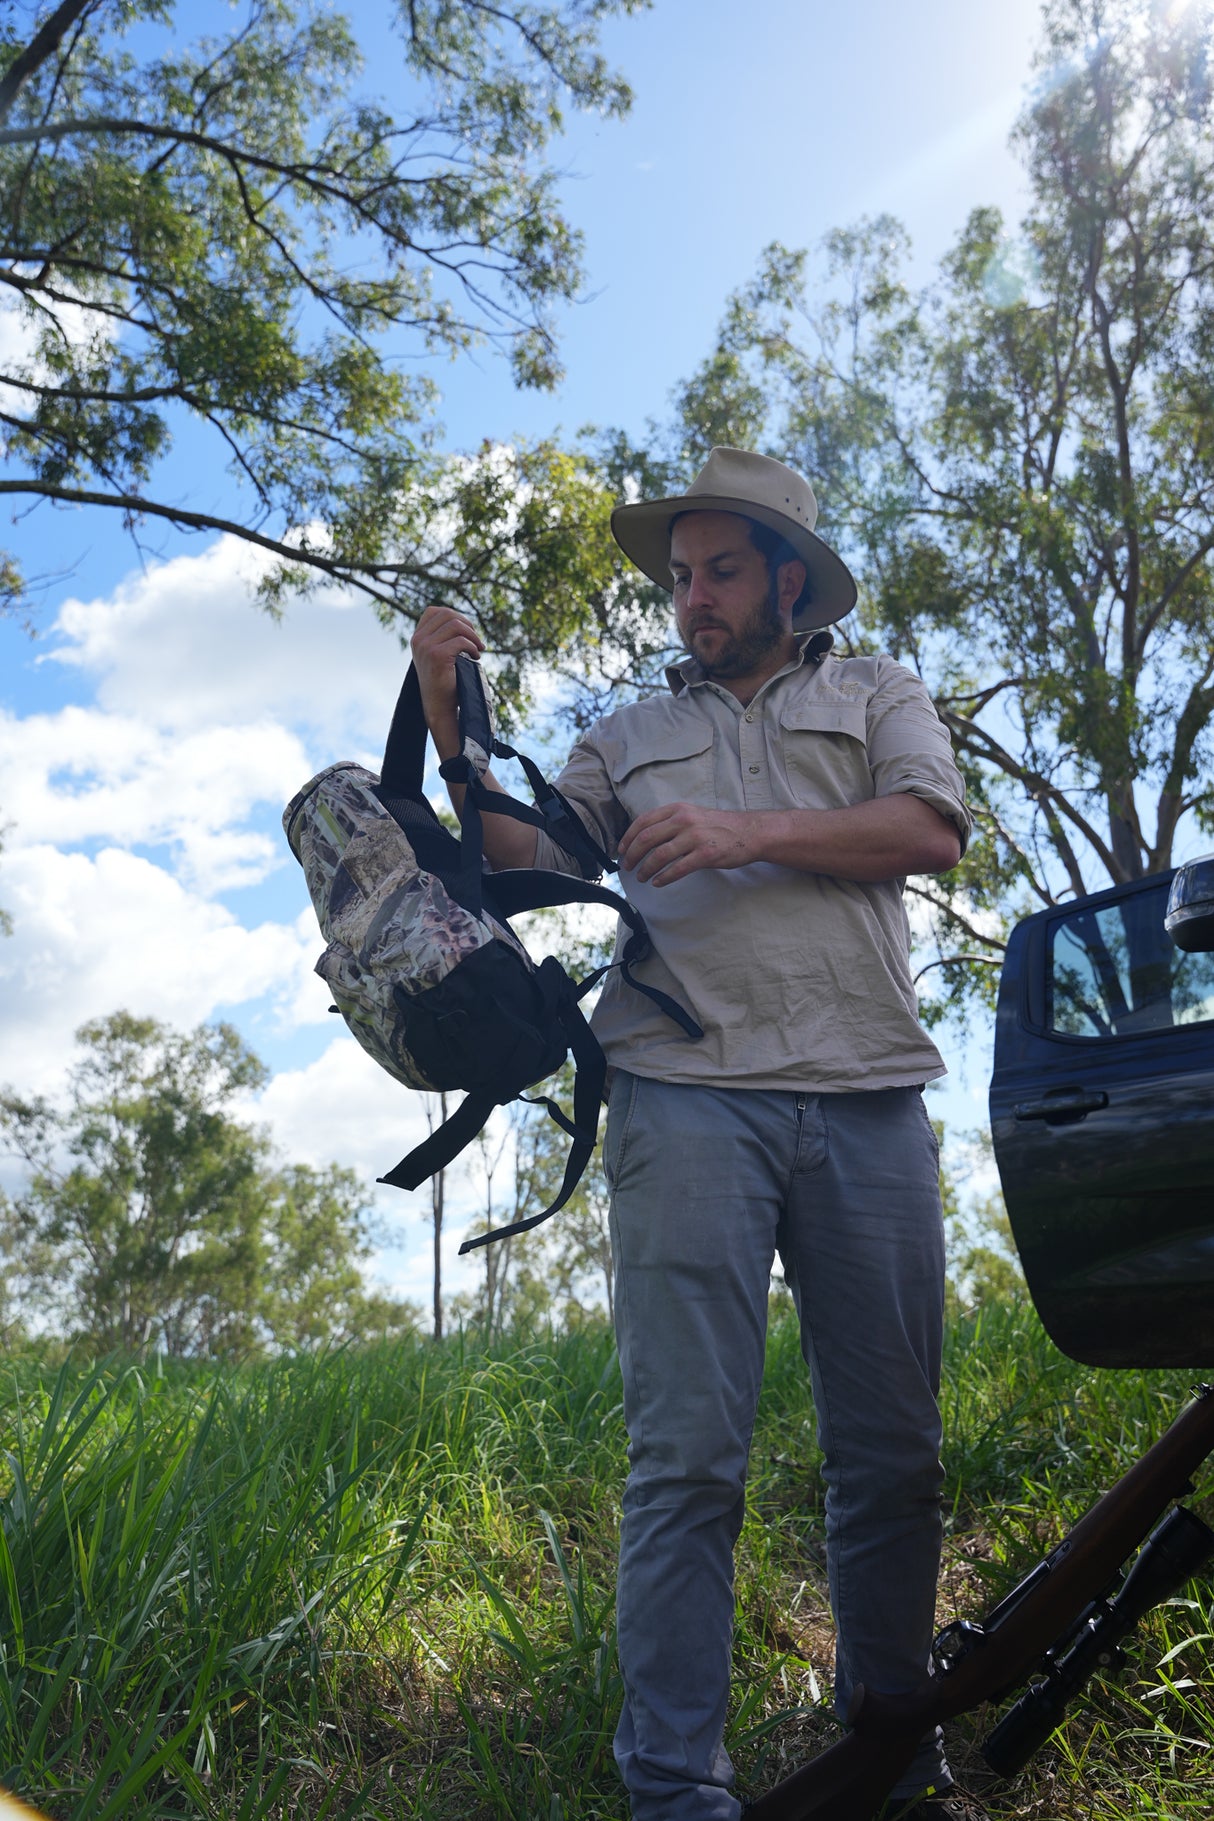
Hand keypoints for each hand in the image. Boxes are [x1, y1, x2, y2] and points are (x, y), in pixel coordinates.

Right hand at [411, 603, 483, 752]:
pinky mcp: (437, 656)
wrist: (440, 706)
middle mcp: (418, 640)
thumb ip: (442, 637)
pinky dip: (473, 647)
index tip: (467, 631)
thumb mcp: (438, 654)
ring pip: (456, 626)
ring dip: (473, 637)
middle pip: (448, 615)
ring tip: (478, 650)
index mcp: (417, 638)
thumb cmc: (444, 682)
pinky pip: (462, 641)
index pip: (435, 611)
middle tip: (477, 642)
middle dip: (468, 625)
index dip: (455, 616)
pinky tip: (475, 658)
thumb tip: (462, 620)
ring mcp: (426, 647)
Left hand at [618, 803, 759, 884]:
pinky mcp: (705, 854)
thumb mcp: (692, 815)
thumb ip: (670, 822)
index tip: (621, 850)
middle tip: (627, 867)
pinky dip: (663, 878)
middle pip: (646, 839)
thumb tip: (644, 838)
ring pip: (659, 855)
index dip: (628, 838)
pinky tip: (658, 882)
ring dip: (645, 869)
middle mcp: (684, 820)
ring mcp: (695, 837)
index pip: (643, 822)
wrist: (749, 832)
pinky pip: (677, 869)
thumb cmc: (719, 826)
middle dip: (632, 855)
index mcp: (677, 809)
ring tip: (641, 877)